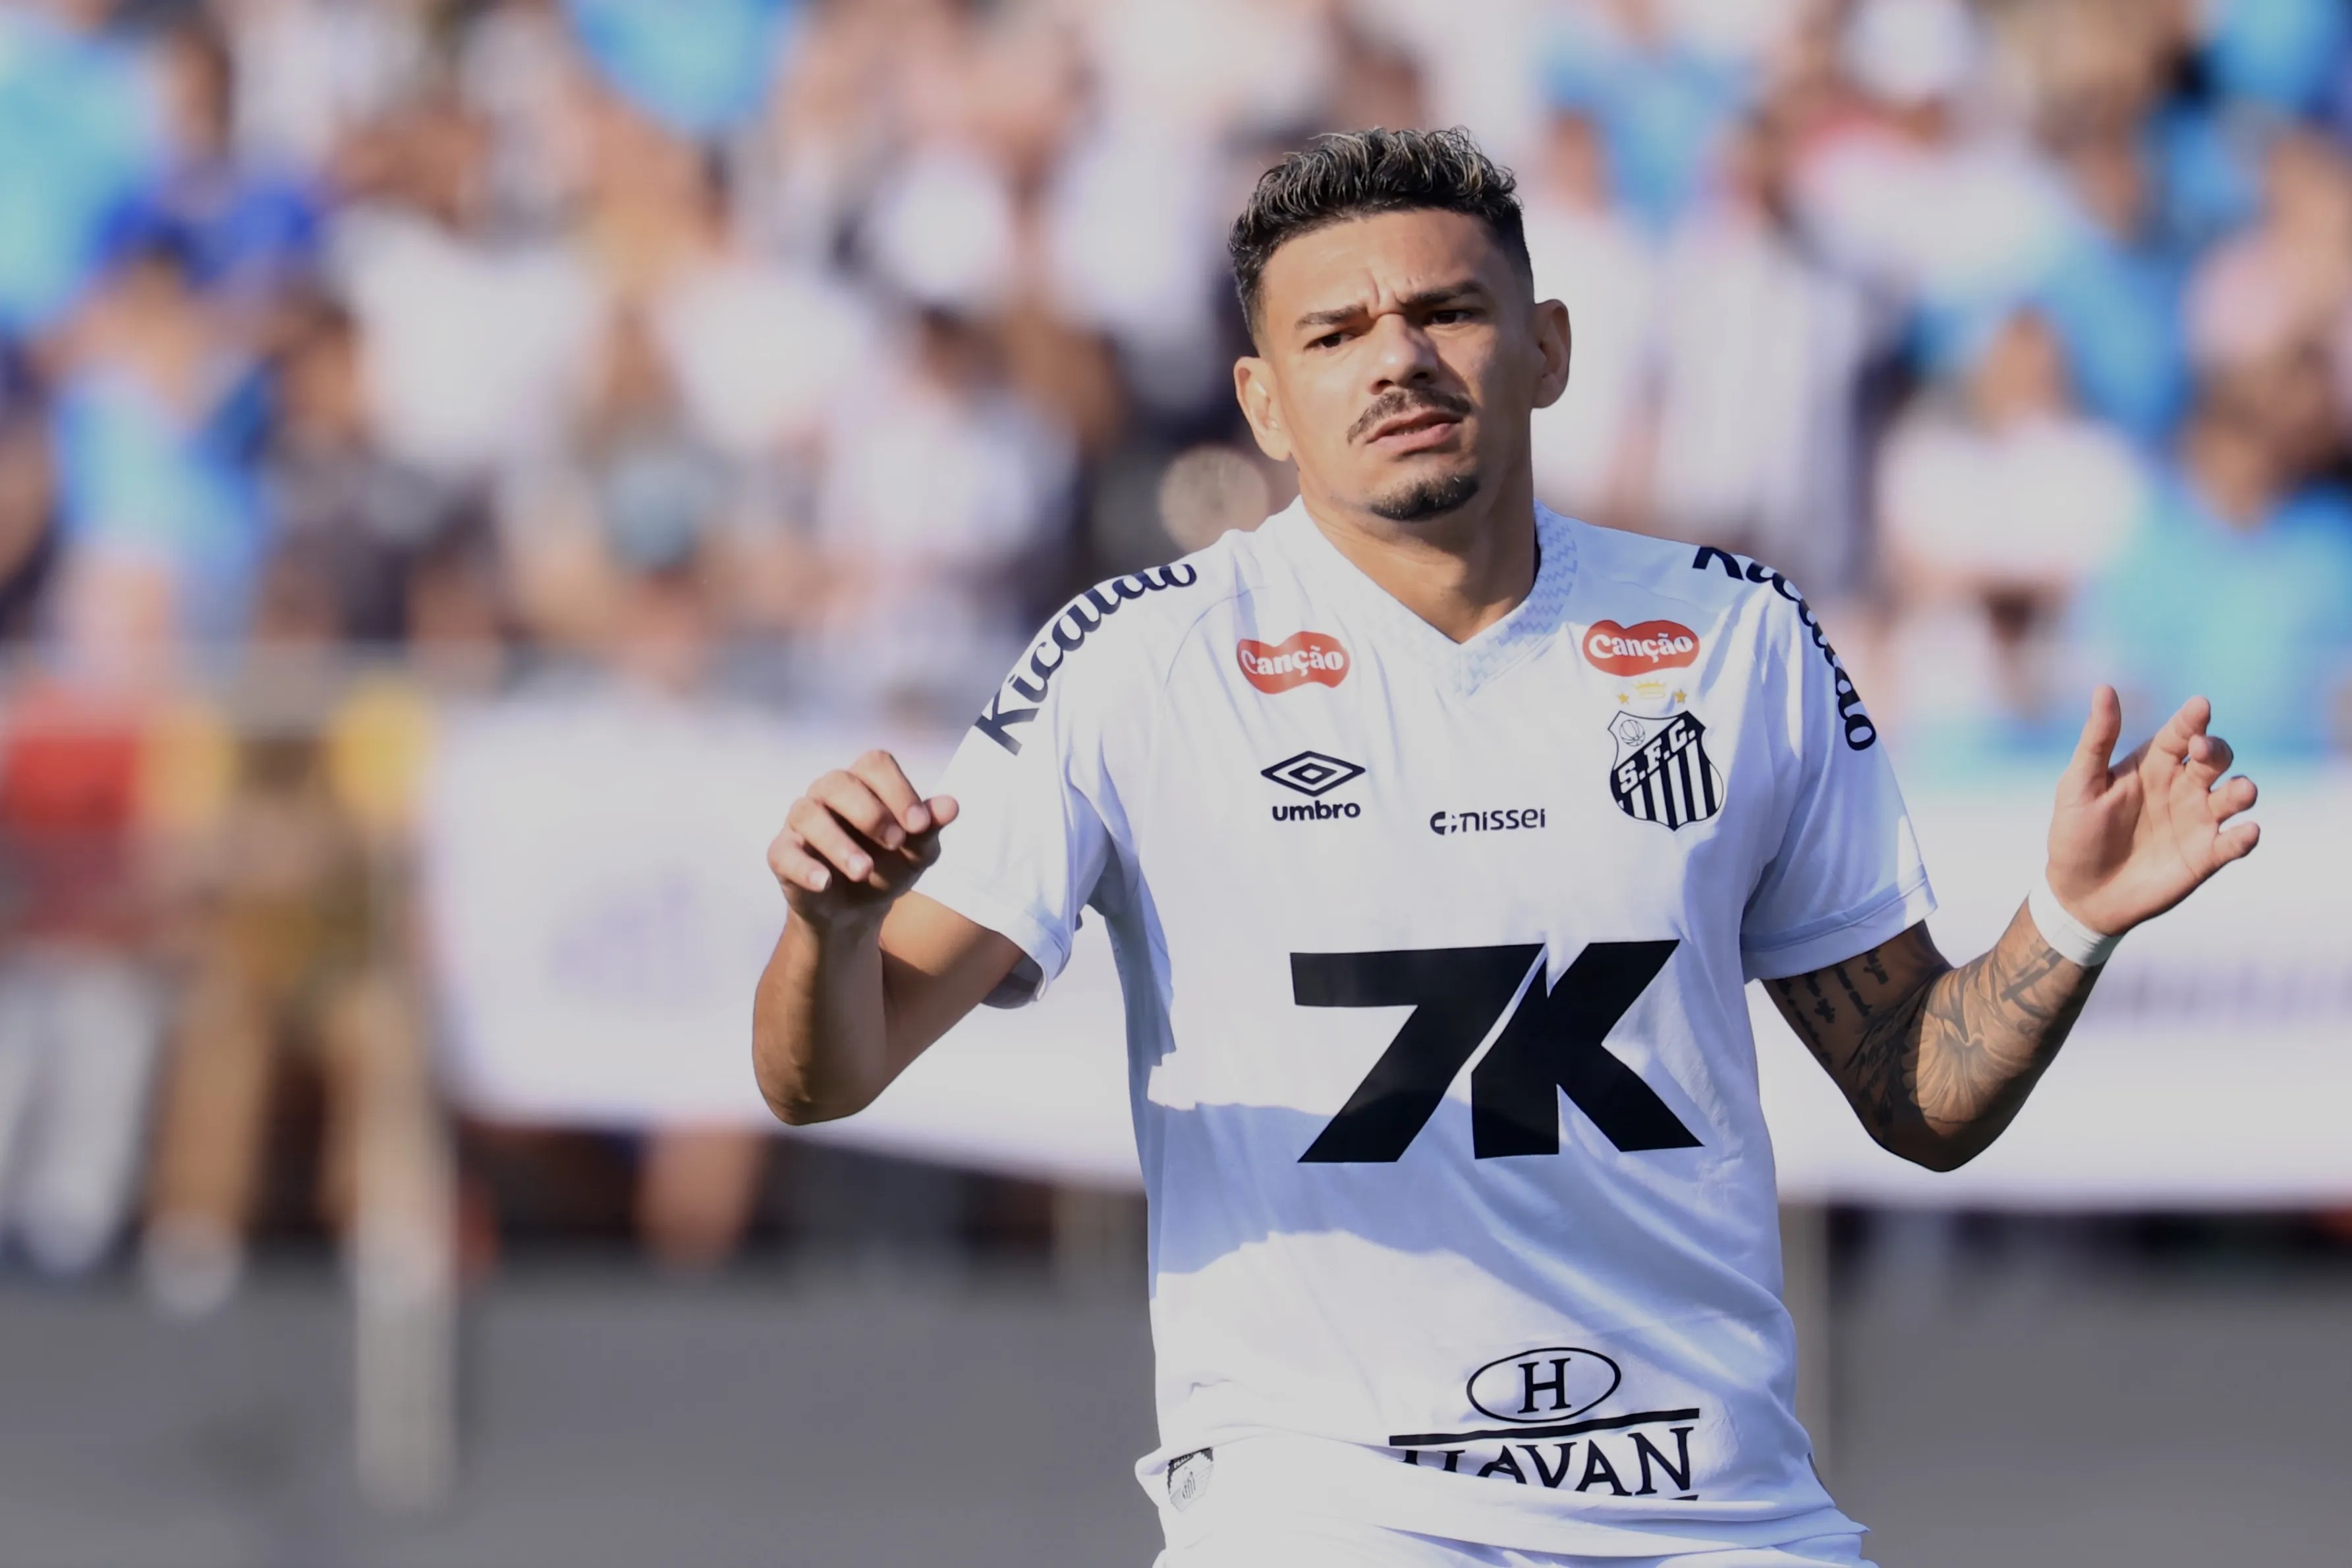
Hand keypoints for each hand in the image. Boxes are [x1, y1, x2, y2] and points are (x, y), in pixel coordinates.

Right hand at [767, 750, 958, 928]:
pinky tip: (824, 882)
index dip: (898, 790)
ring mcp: (801, 821)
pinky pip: (784, 852)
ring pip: (809, 814)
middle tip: (896, 843)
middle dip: (870, 813)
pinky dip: (804, 867)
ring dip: (839, 843)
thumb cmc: (888, 867)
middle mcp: (828, 793)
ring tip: (864, 871)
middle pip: (839, 783)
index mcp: (864, 782)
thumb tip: (952, 805)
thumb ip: (930, 828)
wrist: (858, 912)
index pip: (876, 764)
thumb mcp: (916, 852)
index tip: (921, 825)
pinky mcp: (782, 853)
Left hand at [2046, 688, 2258, 935]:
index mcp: (2152, 765)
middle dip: (2217, 750)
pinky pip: (2235, 843)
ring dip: (2242, 790)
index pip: (2180, 733)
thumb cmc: (2074, 833)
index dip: (2192, 719)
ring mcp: (2197, 821)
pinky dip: (2245, 837)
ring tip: (2239, 792)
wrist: (2079, 893)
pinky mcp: (2206, 856)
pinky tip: (2245, 832)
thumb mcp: (2079, 784)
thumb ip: (2097, 739)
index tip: (2199, 706)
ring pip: (2235, 795)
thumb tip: (2104, 688)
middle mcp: (2182, 787)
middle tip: (2203, 750)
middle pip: (2215, 758)